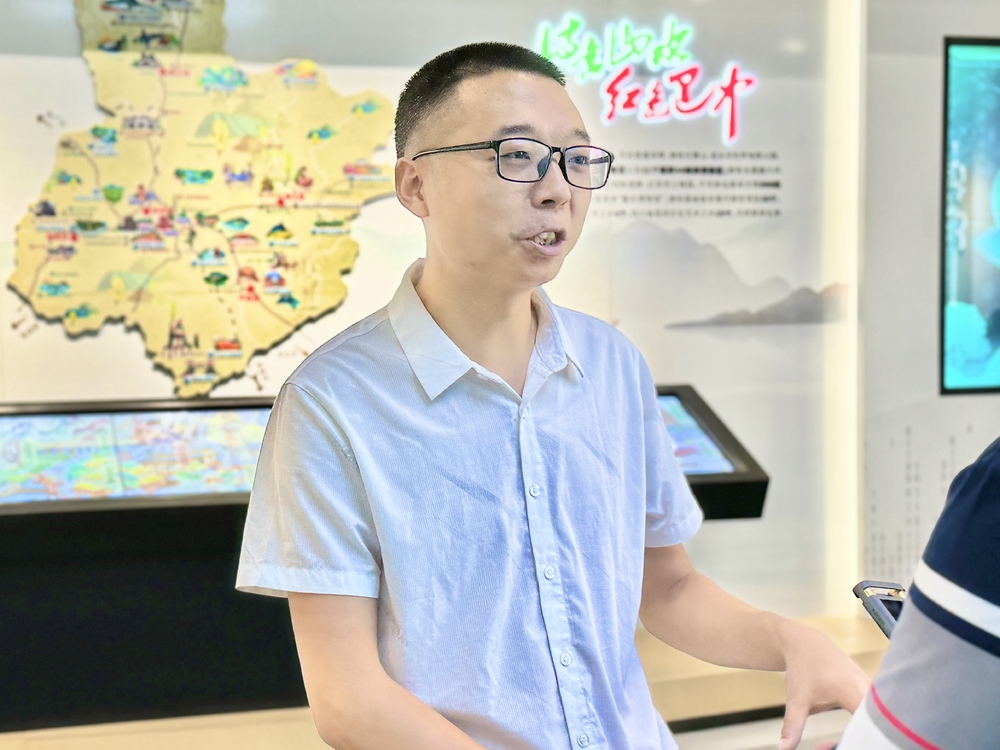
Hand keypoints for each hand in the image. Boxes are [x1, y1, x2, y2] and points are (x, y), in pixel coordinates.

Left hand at [776, 622, 868, 749]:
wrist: (808, 644)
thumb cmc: (803, 670)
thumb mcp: (797, 701)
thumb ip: (793, 727)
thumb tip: (783, 749)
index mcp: (854, 692)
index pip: (868, 727)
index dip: (859, 743)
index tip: (832, 747)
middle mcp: (871, 691)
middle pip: (879, 726)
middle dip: (864, 742)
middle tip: (829, 747)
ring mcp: (876, 690)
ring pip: (881, 720)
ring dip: (867, 737)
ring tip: (833, 743)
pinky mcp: (876, 692)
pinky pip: (880, 714)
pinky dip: (869, 728)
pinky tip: (855, 739)